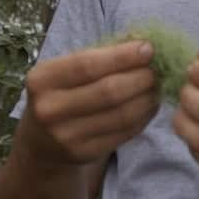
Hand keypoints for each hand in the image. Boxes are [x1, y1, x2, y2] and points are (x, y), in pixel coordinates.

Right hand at [17, 39, 159, 165]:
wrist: (41, 142)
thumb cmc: (62, 92)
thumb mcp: (66, 70)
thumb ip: (100, 56)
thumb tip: (143, 44)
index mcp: (42, 79)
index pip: (88, 64)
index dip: (122, 56)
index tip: (148, 48)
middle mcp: (49, 109)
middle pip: (109, 91)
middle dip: (141, 77)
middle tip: (158, 69)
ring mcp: (66, 136)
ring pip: (121, 115)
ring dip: (147, 98)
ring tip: (157, 86)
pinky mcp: (84, 154)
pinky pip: (124, 133)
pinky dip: (143, 117)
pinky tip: (149, 105)